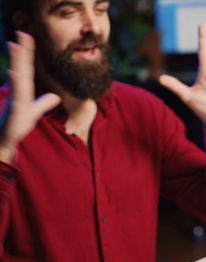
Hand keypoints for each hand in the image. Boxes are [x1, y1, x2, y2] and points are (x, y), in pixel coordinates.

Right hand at [0, 32, 60, 161]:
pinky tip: (15, 72)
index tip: (28, 37)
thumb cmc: (16, 125)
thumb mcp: (34, 112)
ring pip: (18, 77)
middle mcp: (18, 91)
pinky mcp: (15, 109)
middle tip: (22, 32)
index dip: (28, 53)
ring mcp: (16, 99)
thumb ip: (43, 103)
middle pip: (22, 67)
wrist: (4, 140)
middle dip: (22, 51)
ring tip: (16, 46)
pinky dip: (15, 82)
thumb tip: (55, 97)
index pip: (27, 68)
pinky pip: (16, 93)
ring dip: (17, 62)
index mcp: (23, 90)